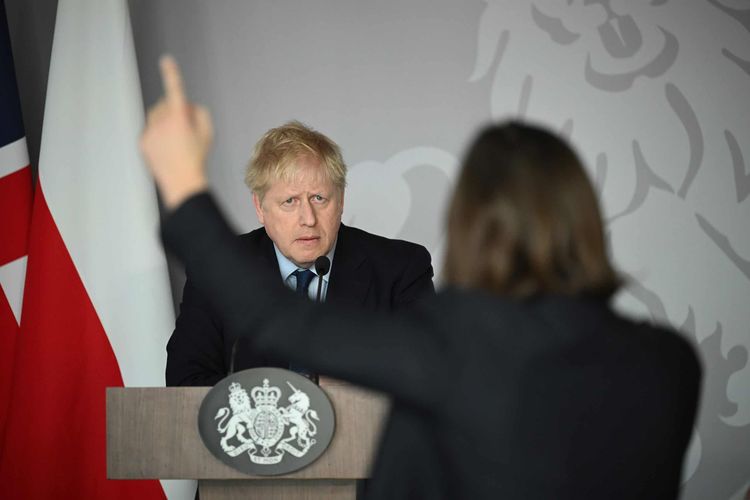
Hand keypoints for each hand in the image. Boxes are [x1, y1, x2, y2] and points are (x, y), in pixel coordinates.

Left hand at [140, 56, 212, 208]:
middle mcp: (162, 121)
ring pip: (156, 115)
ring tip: (176, 140)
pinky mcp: (143, 141)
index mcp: (180, 117)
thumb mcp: (208, 133)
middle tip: (186, 128)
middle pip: (166, 104)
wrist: (182, 182)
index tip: (166, 61)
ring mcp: (150, 131)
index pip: (175, 90)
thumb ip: (200, 113)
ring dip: (165, 120)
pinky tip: (167, 149)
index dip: (172, 74)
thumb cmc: (198, 157)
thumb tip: (188, 106)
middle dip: (174, 109)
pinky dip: (158, 134)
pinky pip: (150, 129)